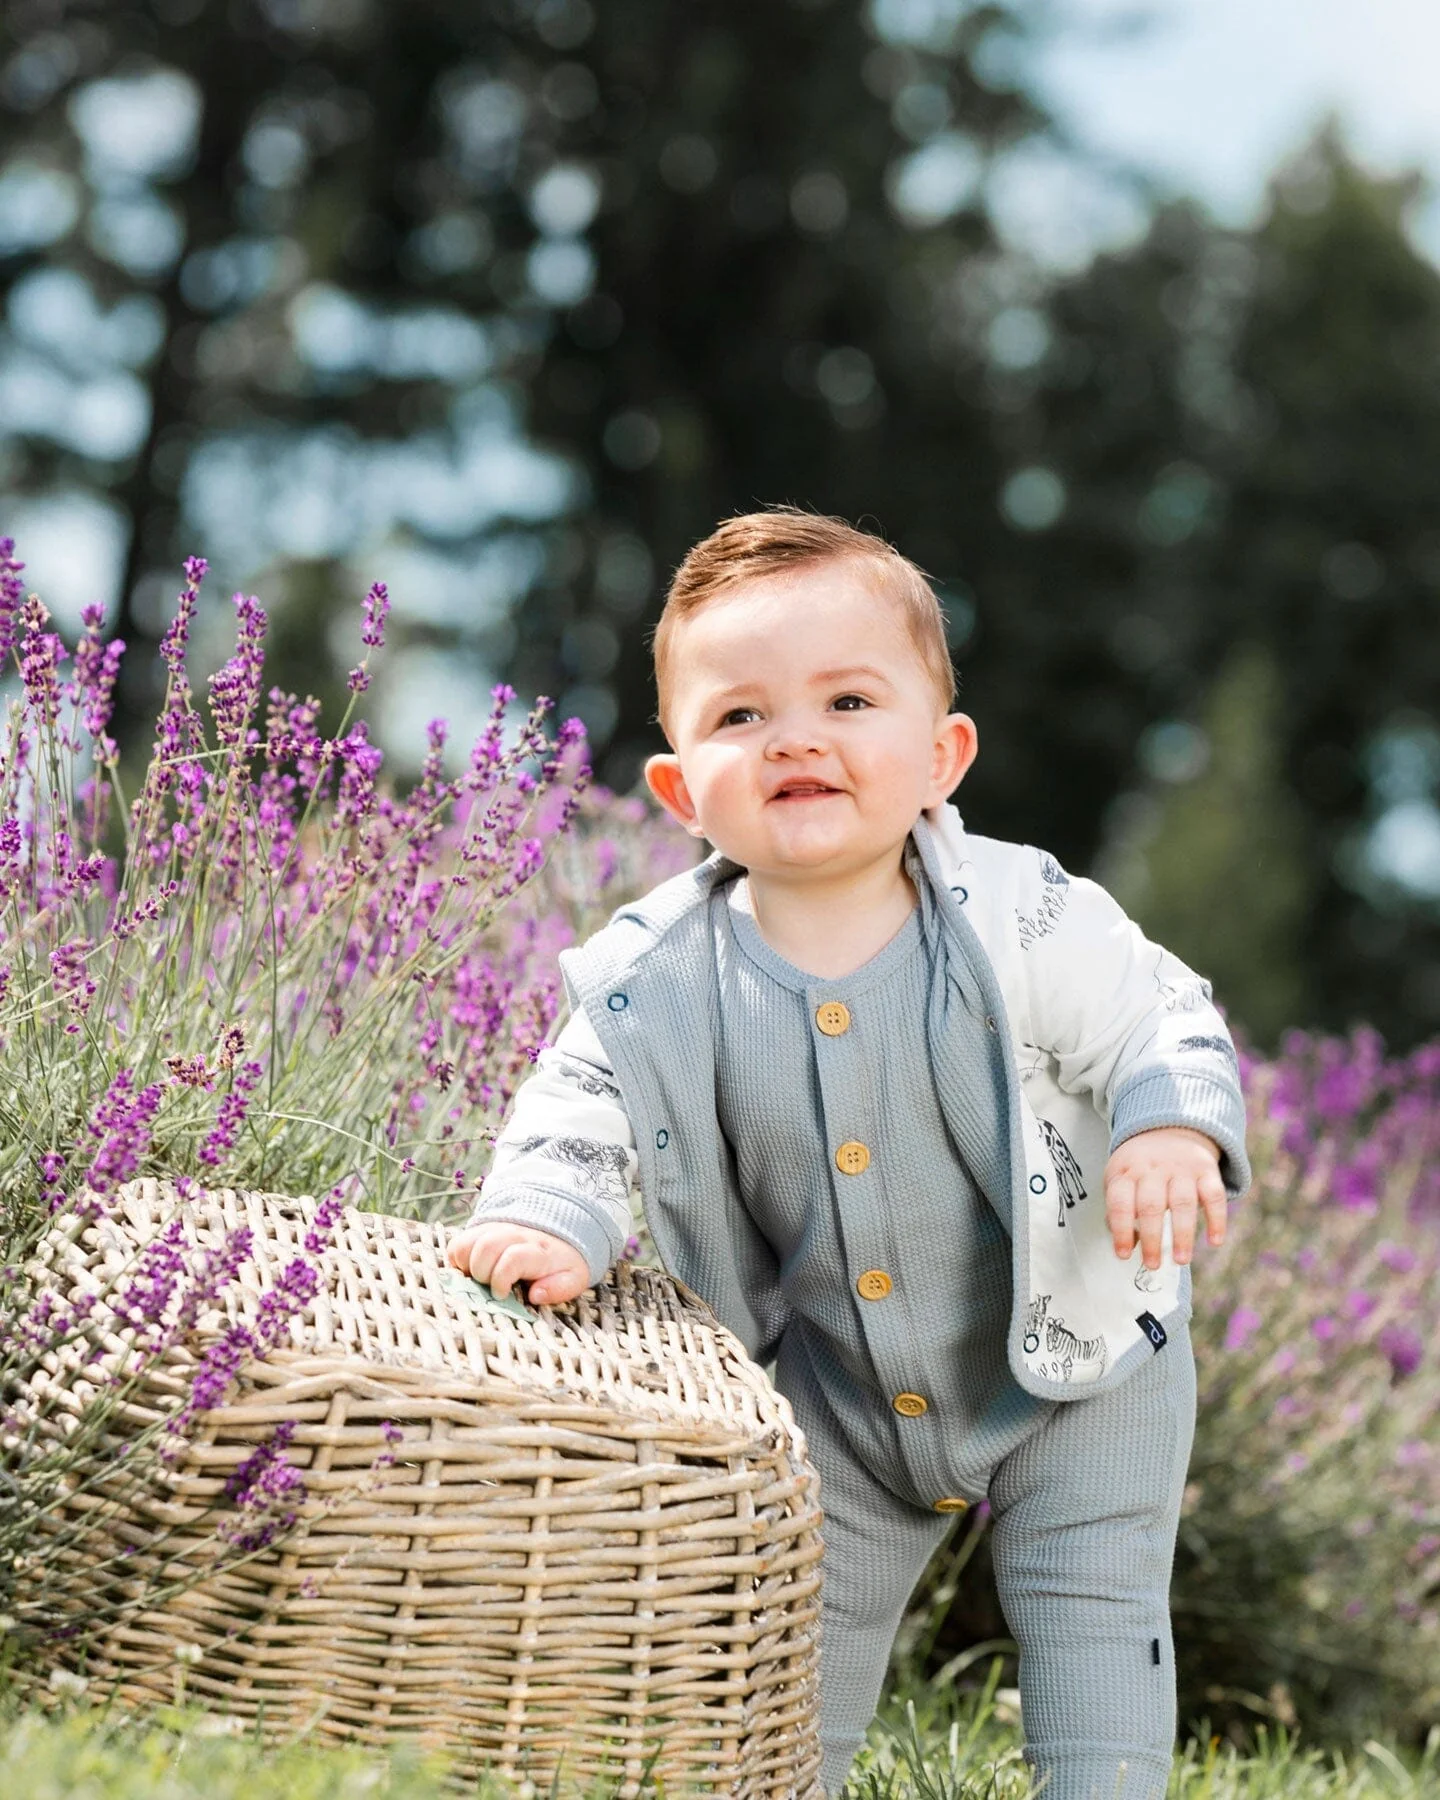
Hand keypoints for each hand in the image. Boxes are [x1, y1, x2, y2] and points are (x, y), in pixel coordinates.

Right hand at [445, 1222, 590, 1305]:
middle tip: (490, 1287)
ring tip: (479, 1279)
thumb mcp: (573, 1279)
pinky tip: (471, 1271)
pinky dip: (458, 1260)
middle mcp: (515, 1234)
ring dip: (468, 1267)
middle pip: (486, 1247)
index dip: (501, 1279)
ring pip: (468, 1243)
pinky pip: (458, 1242)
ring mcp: (496, 1229)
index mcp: (538, 1250)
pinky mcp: (482, 1230)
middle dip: (482, 1274)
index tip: (502, 1295)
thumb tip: (535, 1295)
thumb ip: (559, 1289)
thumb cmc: (563, 1263)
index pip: (512, 1258)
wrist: (559, 1233)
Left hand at [1103, 1126, 1226, 1270]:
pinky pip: (1214, 1195)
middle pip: (1151, 1205)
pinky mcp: (1206, 1169)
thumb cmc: (1140, 1165)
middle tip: (1152, 1264)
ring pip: (1182, 1202)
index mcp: (1126, 1171)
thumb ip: (1119, 1209)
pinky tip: (1214, 1241)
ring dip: (1183, 1234)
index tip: (1124, 1254)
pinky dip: (1216, 1219)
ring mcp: (1181, 1167)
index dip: (1121, 1230)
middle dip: (1152, 1239)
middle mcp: (1153, 1168)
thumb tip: (1126, 1242)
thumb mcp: (1120, 1177)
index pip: (1120, 1202)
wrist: (1169, 1127)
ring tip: (1181, 1260)